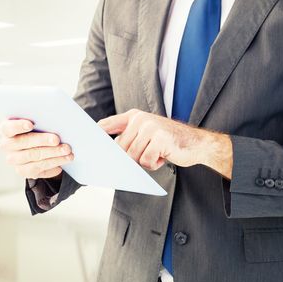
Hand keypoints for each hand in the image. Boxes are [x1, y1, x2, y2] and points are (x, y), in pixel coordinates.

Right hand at [0, 118, 73, 178]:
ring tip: (68, 153)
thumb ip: (39, 118)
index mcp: (6, 129)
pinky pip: (38, 171)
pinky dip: (51, 168)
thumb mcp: (34, 120)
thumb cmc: (35, 127)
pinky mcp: (22, 171)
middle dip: (43, 141)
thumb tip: (56, 117)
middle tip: (57, 140)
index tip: (31, 124)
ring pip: (33, 159)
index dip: (19, 126)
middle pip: (24, 143)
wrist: (32, 143)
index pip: (9, 128)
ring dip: (53, 156)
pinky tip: (61, 165)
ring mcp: (14, 160)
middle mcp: (7, 145)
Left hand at [97, 109, 232, 177]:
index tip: (85, 143)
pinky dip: (154, 164)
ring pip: (132, 156)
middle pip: (120, 148)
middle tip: (149, 154)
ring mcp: (150, 127)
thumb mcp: (146, 135)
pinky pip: (146, 160)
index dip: (95, 134)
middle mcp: (140, 119)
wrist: (197, 144)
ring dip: (145, 161)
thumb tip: (108, 155)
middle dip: (132, 157)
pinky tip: (164, 156)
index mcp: (134, 116)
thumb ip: (128, 139)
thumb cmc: (168, 143)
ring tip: (158, 153)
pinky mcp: (160, 138)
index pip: (106, 124)